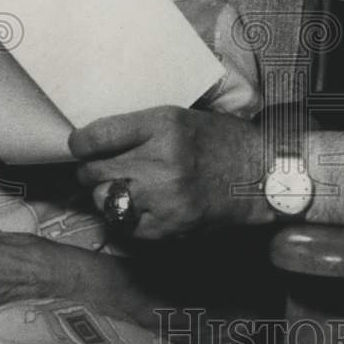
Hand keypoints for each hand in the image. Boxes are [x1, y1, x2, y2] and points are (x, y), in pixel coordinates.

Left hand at [69, 106, 270, 238]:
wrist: (263, 176)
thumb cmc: (224, 142)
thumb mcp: (183, 116)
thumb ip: (140, 127)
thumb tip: (92, 140)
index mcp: (164, 124)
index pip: (96, 137)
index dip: (79, 144)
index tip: (80, 147)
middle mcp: (162, 160)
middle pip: (94, 172)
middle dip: (93, 171)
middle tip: (104, 170)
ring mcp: (165, 197)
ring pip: (104, 200)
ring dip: (108, 196)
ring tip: (126, 189)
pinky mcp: (170, 226)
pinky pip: (125, 226)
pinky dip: (127, 219)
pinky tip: (142, 208)